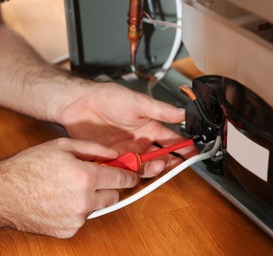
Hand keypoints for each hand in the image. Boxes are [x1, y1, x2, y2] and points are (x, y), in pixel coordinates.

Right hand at [0, 138, 138, 237]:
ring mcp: (76, 219)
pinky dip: (77, 210)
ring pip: (98, 207)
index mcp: (86, 178)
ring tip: (69, 188)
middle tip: (92, 178)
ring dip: (91, 198)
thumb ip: (94, 149)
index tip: (130, 174)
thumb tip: (114, 153)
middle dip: (108, 187)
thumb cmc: (28, 167)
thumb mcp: (62, 147)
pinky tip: (60, 200)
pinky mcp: (68, 230)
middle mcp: (84, 201)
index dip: (128, 175)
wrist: (3, 193)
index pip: (122, 179)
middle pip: (114, 196)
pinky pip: (82, 218)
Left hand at [57, 82, 196, 176]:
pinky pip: (125, 170)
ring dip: (153, 168)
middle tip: (173, 163)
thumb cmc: (108, 98)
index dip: (183, 148)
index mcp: (150, 127)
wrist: (80, 103)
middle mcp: (140, 142)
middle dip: (169, 162)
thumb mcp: (139, 102)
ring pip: (145, 166)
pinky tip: (135, 171)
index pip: (171, 140)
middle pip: (160, 157)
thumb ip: (162, 111)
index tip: (193, 154)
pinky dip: (131, 173)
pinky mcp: (113, 159)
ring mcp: (127, 151)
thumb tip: (184, 113)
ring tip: (156, 165)